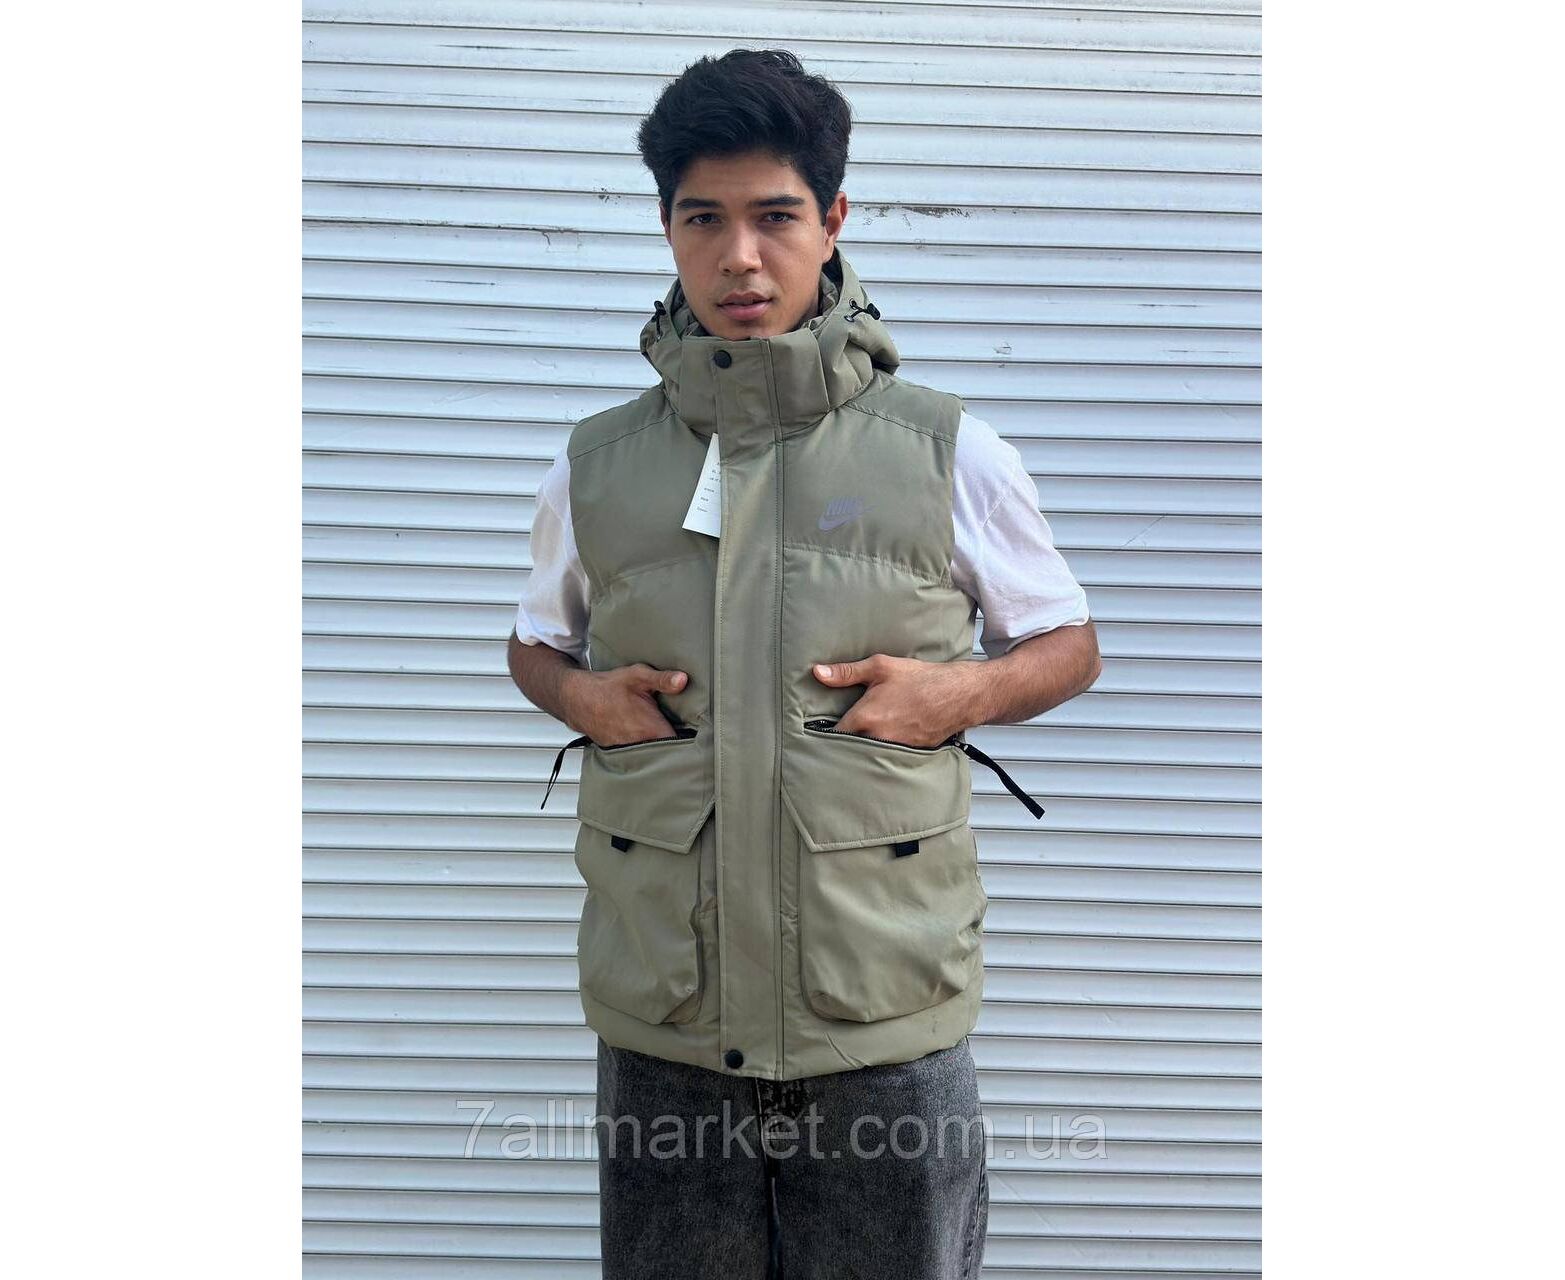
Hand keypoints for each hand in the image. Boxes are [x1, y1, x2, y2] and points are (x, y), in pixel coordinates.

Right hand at [571, 662, 688, 746]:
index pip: (681, 747)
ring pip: (654, 756)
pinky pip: (640, 755)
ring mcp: (630, 751)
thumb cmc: (608, 687)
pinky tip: (650, 741)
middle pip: (669, 754)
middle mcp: (642, 745)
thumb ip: (662, 680)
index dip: (695, 747)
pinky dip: (646, 750)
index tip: (706, 743)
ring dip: (663, 750)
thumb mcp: (637, 676)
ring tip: (674, 742)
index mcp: (652, 730)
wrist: (577, 699)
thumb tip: (683, 680)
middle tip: (693, 742)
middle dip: (681, 750)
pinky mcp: (620, 752)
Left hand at [811, 654, 971, 747]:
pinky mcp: (909, 755)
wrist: (958, 694)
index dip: (825, 733)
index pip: (833, 735)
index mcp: (865, 718)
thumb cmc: (920, 679)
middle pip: (849, 748)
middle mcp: (877, 738)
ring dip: (862, 749)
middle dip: (844, 743)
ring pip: (867, 755)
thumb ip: (846, 672)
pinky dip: (882, 752)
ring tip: (860, 740)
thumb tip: (818, 673)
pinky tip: (883, 742)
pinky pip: (887, 758)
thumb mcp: (880, 667)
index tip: (819, 732)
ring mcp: (893, 749)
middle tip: (837, 737)